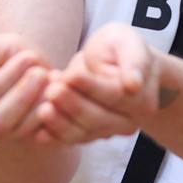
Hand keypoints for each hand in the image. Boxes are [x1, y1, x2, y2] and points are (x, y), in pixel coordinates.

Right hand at [0, 34, 54, 141]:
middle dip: (23, 96)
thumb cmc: (5, 56)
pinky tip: (59, 95)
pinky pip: (38, 138)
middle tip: (42, 73)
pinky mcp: (25, 141)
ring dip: (38, 106)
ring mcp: (2, 137)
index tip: (28, 57)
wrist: (27, 70)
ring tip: (53, 80)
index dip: (8, 76)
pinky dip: (50, 117)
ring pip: (18, 131)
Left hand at [38, 24, 160, 142]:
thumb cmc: (120, 48)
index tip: (71, 75)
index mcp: (142, 99)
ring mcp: (109, 131)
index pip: (114, 96)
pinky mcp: (89, 135)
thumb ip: (134, 61)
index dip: (91, 87)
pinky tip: (39, 132)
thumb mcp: (128, 42)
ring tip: (43, 106)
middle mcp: (129, 122)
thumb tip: (133, 85)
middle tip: (52, 90)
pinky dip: (55, 136)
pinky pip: (72, 140)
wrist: (113, 63)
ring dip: (61, 122)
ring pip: (84, 133)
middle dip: (73, 105)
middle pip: (98, 118)